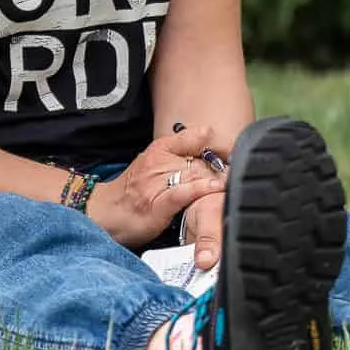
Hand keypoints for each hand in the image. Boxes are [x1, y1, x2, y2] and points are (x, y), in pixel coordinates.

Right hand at [83, 124, 225, 248]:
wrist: (103, 212)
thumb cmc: (131, 192)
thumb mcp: (152, 164)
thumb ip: (177, 155)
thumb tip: (209, 146)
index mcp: (159, 150)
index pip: (193, 137)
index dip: (219, 142)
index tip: (238, 149)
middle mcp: (158, 162)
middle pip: (200, 159)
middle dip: (225, 165)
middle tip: (246, 169)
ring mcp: (156, 183)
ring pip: (194, 174)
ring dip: (219, 177)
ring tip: (239, 179)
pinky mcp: (156, 204)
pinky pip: (182, 193)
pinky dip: (199, 190)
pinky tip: (214, 189)